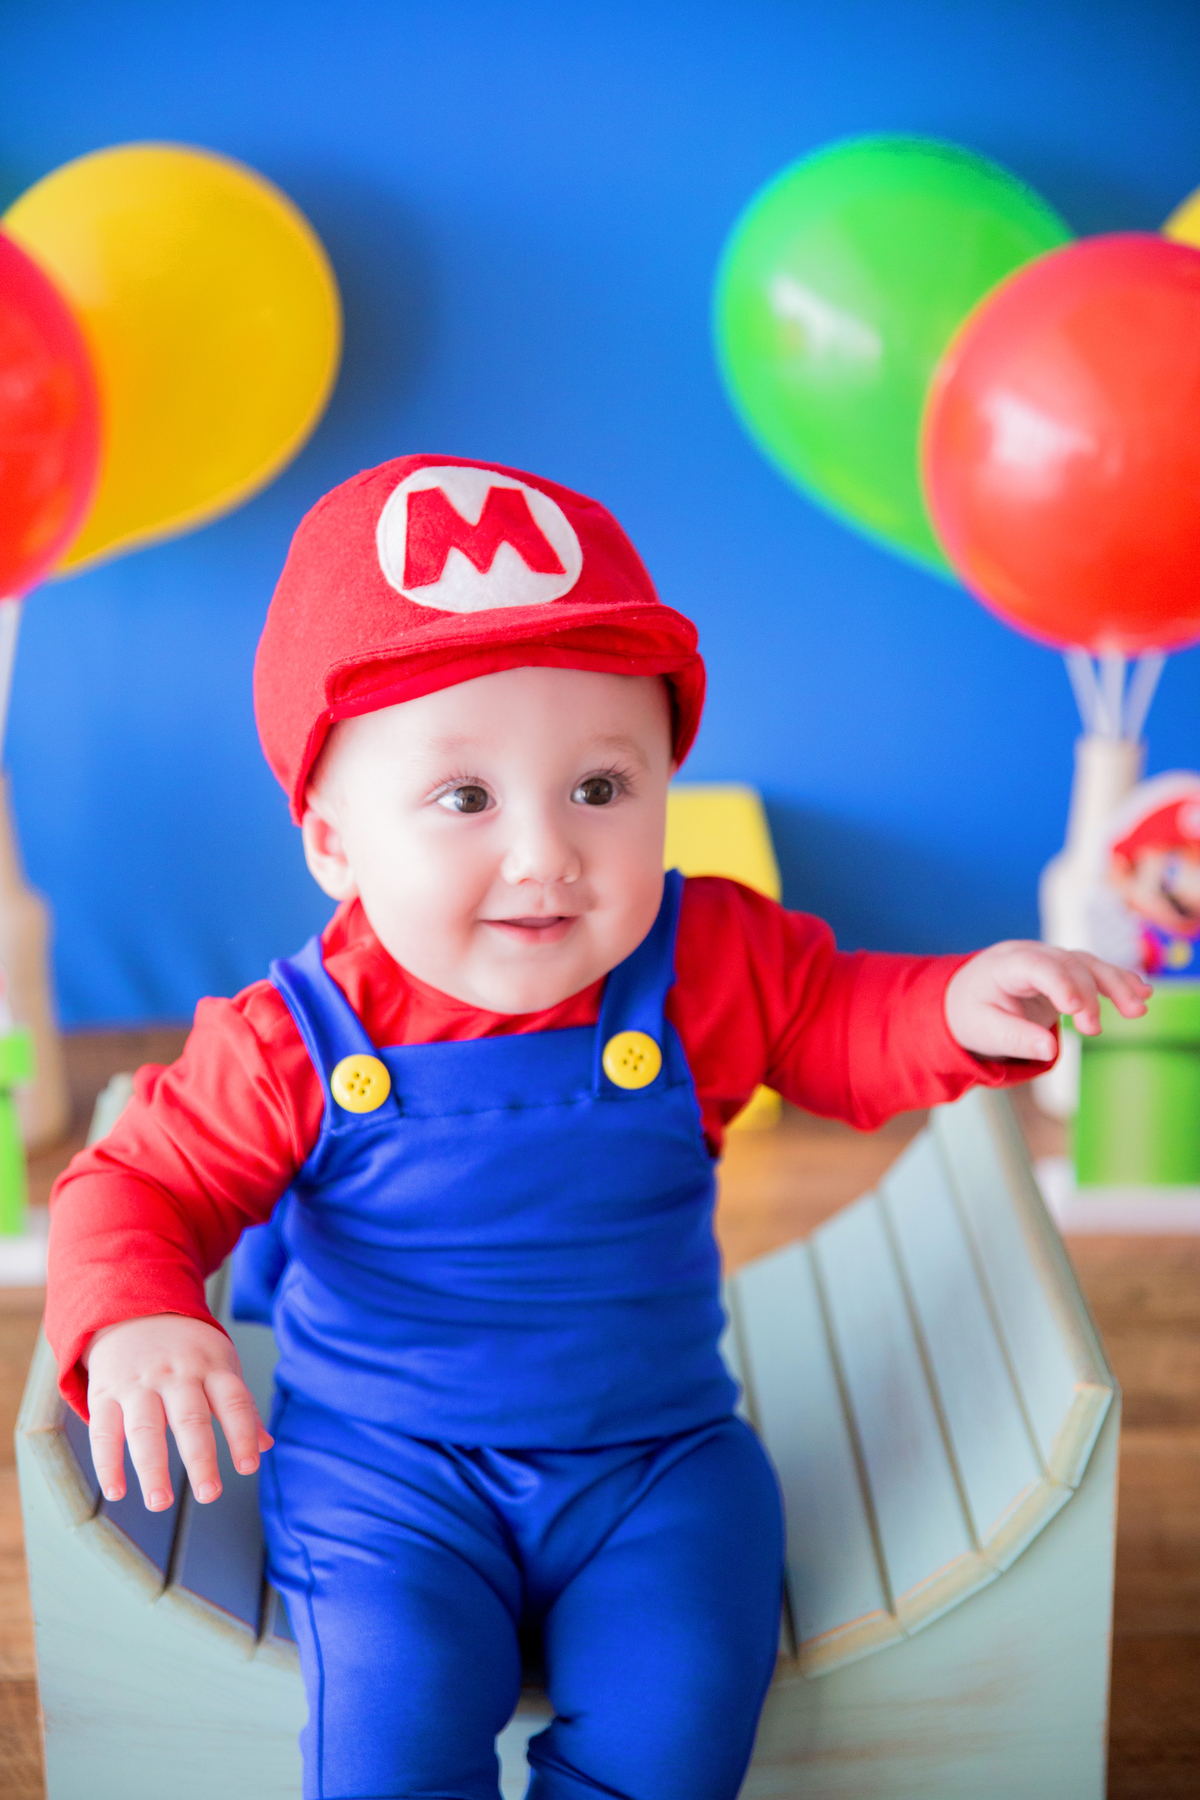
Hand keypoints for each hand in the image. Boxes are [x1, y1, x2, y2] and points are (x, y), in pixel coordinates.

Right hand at [84, 1313, 272, 1511]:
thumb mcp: (220, 1364)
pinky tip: (116, 1491)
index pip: (232, 1401)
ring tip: (160, 1502)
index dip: (242, 1433)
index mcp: (211, 1367)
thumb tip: (265, 1446)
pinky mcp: (105, 1392)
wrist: (133, 1309)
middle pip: (190, 1418)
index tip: (248, 1466)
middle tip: (210, 1493)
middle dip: (200, 1458)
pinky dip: (108, 1463)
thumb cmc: (187, 1348)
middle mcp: (176, 1375)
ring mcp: (139, 1384)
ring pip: (145, 1427)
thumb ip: (240, 1406)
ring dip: (152, 1468)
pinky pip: (104, 1430)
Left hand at [944, 941, 1150, 1062]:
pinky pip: (1094, 971)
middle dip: (1087, 995)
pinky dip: (1117, 982)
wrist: (966, 999)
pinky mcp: (1065, 971)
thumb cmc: (972, 1015)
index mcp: (1004, 965)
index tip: (1074, 1009)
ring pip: (1088, 964)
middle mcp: (1031, 954)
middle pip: (1068, 965)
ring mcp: (1051, 959)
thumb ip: (1015, 1039)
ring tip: (1138, 1009)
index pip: (1036, 966)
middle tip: (1094, 1030)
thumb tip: (1049, 1050)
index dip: (1059, 983)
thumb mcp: (984, 1031)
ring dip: (1116, 985)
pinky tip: (1142, 993)